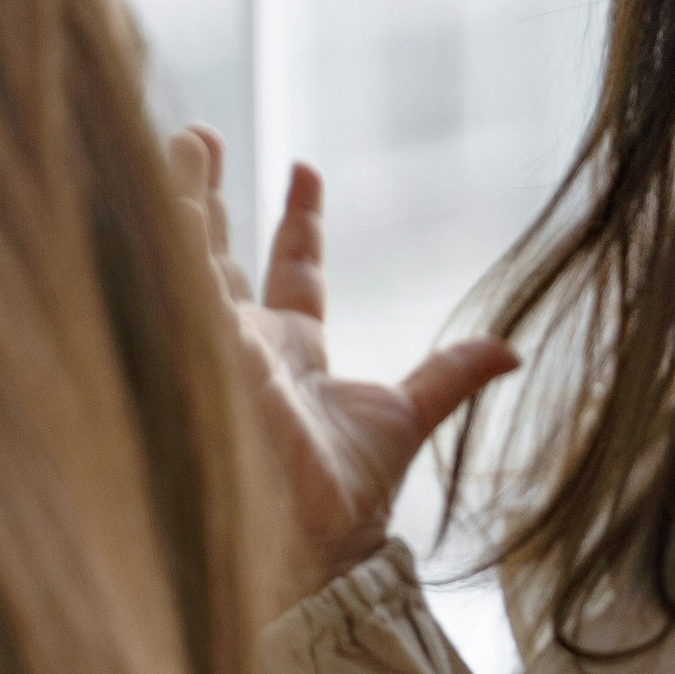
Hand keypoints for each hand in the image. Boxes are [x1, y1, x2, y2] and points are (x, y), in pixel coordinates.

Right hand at [168, 131, 516, 607]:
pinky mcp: (198, 355)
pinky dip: (170, 241)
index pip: (292, 272)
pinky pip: (178, 286)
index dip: (298, 221)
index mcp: (296, 354)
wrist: (313, 541)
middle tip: (195, 132)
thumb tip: (512, 348)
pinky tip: (163, 194)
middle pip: (219, 255)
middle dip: (206, 195)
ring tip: (181, 136)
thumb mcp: (408, 417)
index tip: (304, 167)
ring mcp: (215, 349)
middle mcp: (247, 346)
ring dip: (182, 198)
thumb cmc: (349, 497)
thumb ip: (452, 375)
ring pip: (190, 258)